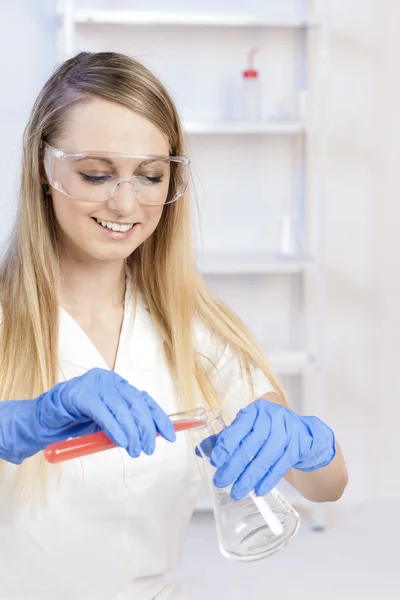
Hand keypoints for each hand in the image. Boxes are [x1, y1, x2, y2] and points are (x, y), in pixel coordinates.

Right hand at [0, 368, 175, 463]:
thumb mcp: (107, 423)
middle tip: (148, 449)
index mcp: (118, 384)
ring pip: (122, 410)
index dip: (159, 418)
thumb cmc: (76, 421)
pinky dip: (115, 429)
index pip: (144, 401)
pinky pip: (104, 414)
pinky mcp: (81, 394)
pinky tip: (122, 442)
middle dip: (147, 429)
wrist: (43, 419)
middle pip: (137, 404)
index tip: (170, 436)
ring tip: (135, 450)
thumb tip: (152, 435)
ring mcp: (95, 384)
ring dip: (132, 434)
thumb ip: (126, 423)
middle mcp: (109, 379)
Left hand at [209, 399, 335, 499]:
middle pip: (251, 445)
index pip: (239, 427)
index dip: (226, 444)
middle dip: (234, 466)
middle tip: (221, 481)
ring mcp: (287, 432)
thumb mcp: (249, 428)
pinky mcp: (298, 447)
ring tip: (236, 491)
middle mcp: (273, 418)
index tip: (215, 460)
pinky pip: (280, 466)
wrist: (303, 433)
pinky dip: (267, 480)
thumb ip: (226, 437)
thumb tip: (201, 449)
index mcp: (256, 410)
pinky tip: (257, 490)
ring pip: (265, 458)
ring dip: (249, 477)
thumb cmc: (269, 430)